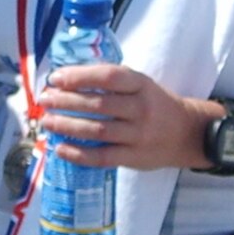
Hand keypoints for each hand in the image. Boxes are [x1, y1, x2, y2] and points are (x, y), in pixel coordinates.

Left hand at [38, 64, 220, 171]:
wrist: (188, 134)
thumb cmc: (156, 105)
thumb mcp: (142, 85)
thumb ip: (112, 82)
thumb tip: (69, 78)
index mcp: (141, 85)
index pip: (108, 77)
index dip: (79, 76)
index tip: (56, 78)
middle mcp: (141, 109)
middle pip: (98, 104)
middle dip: (66, 101)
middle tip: (45, 99)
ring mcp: (138, 135)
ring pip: (97, 131)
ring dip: (67, 126)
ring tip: (47, 121)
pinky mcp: (134, 158)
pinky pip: (103, 157)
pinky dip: (79, 154)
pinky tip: (60, 148)